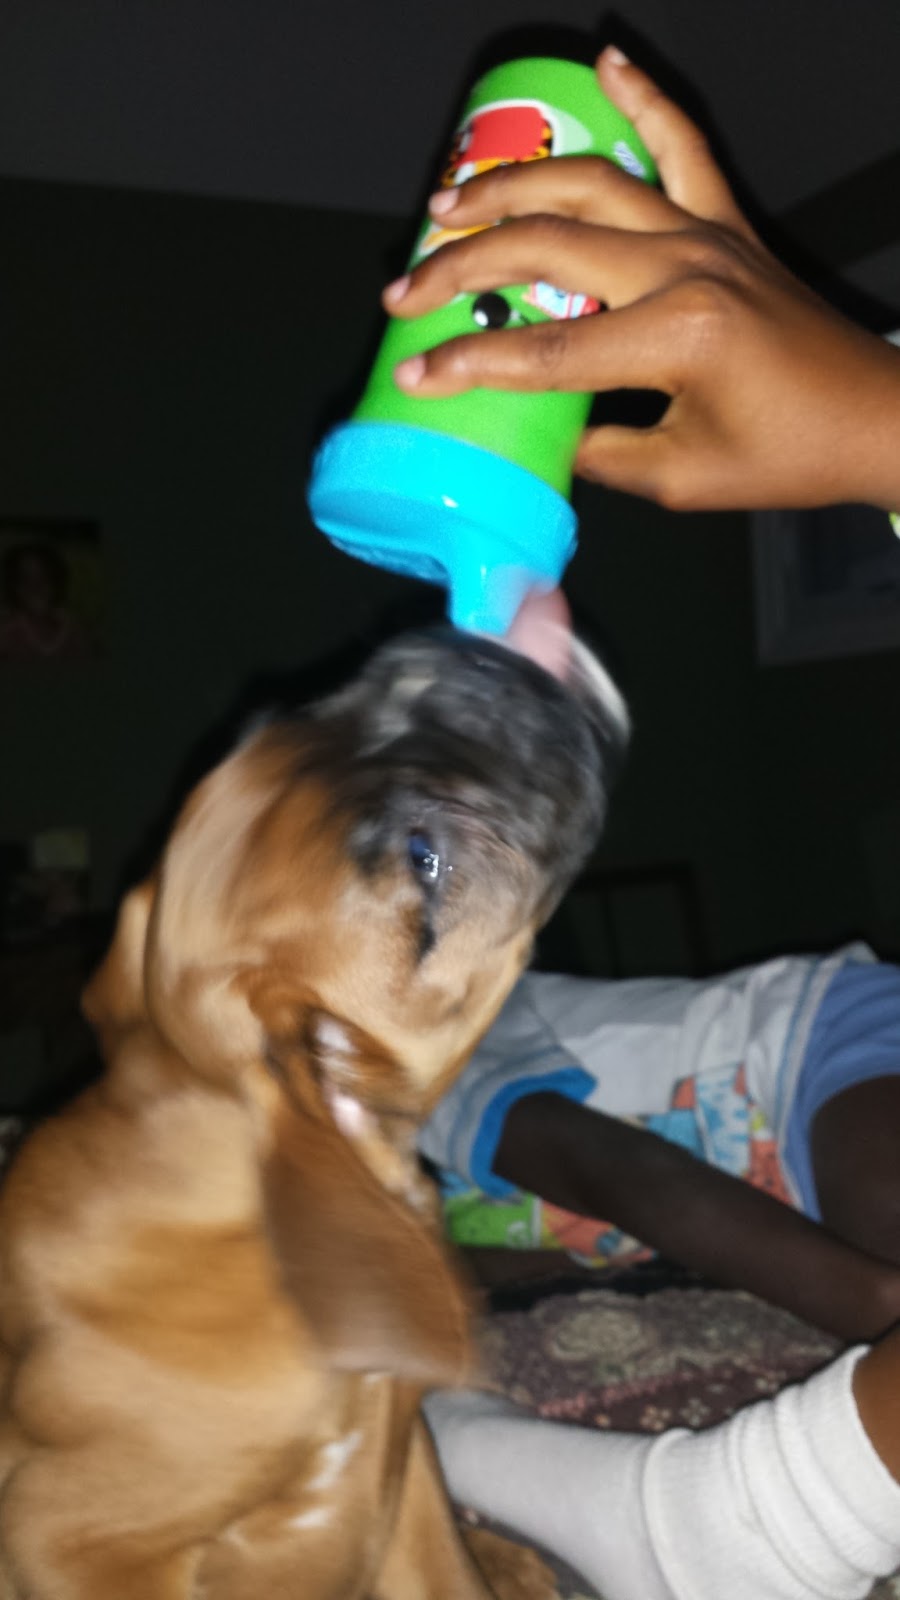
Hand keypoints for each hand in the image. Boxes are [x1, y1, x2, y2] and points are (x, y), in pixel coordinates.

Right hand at [384, 48, 899, 514]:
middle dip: (462, 268)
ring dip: (512, 189)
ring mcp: (708, 234)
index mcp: (677, 338)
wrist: (875, 417)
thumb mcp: (682, 478)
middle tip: (405, 289)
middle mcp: (687, 269)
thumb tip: (545, 435)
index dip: (470, 364)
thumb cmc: (789, 456)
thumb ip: (601, 452)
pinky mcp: (729, 223)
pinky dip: (645, 99)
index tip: (416, 375)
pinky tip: (609, 61)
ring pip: (590, 186)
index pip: (546, 350)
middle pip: (547, 249)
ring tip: (449, 202)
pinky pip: (682, 145)